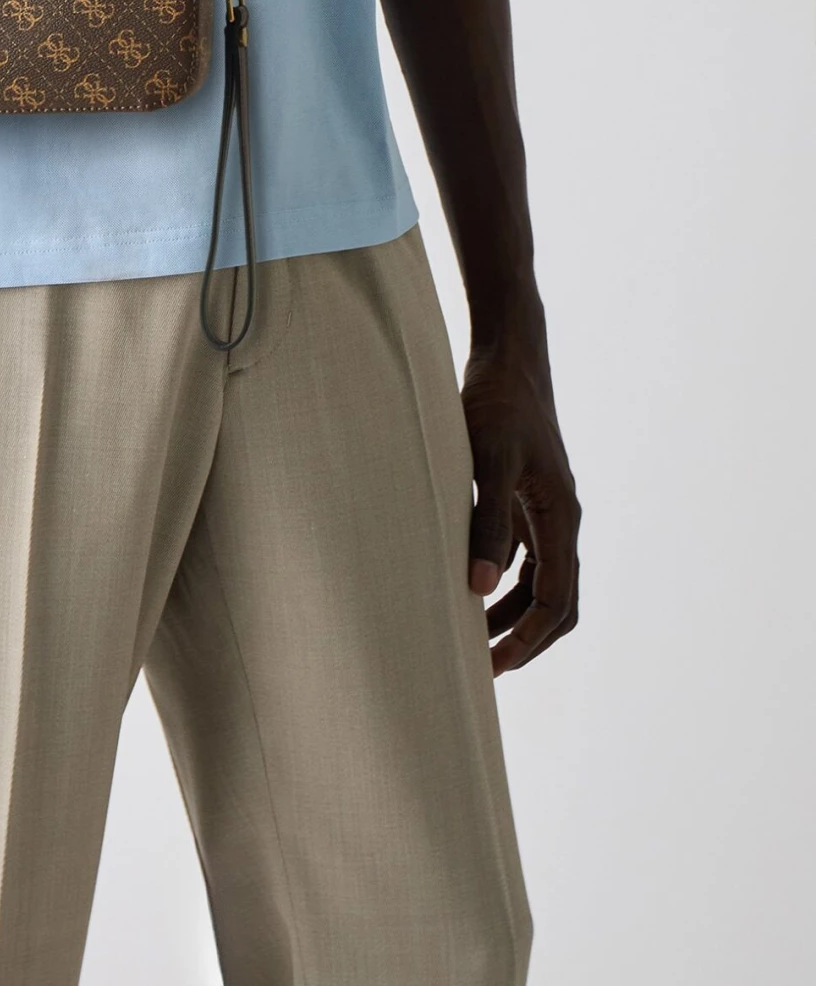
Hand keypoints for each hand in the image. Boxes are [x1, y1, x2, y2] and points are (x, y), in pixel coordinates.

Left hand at [462, 339, 580, 674]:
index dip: (527, 637)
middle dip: (526, 639)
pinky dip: (503, 584)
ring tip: (470, 641)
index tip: (495, 664)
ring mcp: (545, 511)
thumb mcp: (487, 460)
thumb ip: (486, 522)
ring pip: (540, 584)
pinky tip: (468, 592)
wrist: (508, 358)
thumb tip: (478, 587)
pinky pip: (524, 559)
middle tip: (484, 670)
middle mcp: (561, 520)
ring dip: (512, 615)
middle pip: (557, 602)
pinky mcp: (526, 499)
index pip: (555, 599)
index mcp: (561, 517)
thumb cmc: (497, 403)